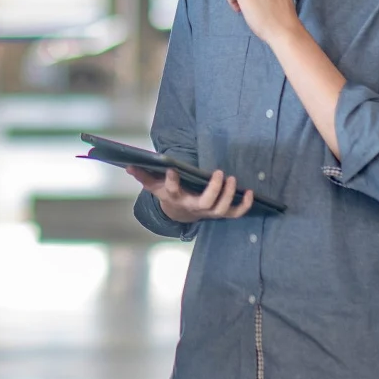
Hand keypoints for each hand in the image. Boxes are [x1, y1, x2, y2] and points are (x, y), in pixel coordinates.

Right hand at [126, 166, 253, 223]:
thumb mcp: (154, 185)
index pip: (172, 191)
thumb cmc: (168, 194)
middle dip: (214, 190)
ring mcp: (208, 212)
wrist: (180, 213)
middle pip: (205, 203)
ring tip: (232, 178)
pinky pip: (234, 213)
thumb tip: (128, 165)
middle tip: (220, 173)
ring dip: (229, 195)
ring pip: (221, 209)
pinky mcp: (219, 212)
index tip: (171, 169)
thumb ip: (143, 175)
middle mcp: (193, 207)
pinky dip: (244, 206)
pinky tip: (250, 193)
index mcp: (176, 198)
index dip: (171, 182)